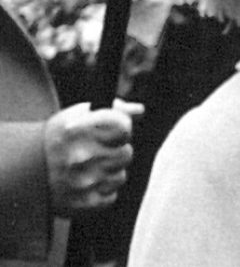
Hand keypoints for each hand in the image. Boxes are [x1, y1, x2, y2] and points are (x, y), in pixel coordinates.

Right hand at [44, 99, 143, 214]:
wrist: (25, 174)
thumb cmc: (58, 141)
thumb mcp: (76, 117)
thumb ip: (111, 110)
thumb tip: (139, 111)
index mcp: (80, 130)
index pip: (124, 127)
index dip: (123, 129)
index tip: (114, 133)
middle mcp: (83, 155)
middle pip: (126, 153)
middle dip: (114, 152)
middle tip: (94, 154)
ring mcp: (85, 181)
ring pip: (120, 176)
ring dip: (108, 173)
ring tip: (86, 170)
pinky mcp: (85, 203)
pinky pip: (111, 196)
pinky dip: (102, 192)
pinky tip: (84, 186)